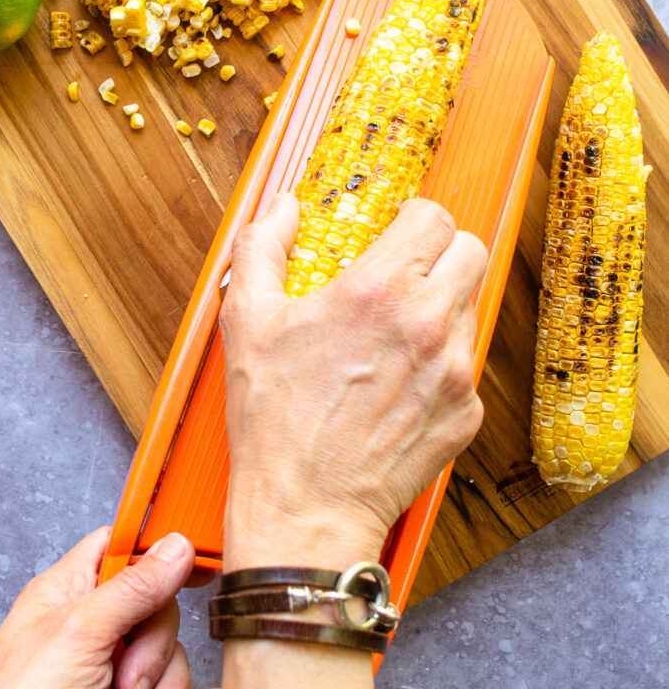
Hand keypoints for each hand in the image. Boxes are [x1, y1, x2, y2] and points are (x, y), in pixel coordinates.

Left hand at [0, 527, 194, 688]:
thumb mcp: (78, 632)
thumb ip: (131, 587)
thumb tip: (174, 547)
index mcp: (67, 592)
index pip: (119, 545)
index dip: (154, 548)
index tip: (191, 558)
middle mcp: (91, 624)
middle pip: (154, 599)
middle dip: (153, 636)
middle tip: (126, 666)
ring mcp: (110, 662)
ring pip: (167, 645)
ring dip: (155, 673)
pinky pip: (170, 679)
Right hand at [220, 194, 487, 568]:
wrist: (305, 509)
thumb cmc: (274, 420)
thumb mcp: (247, 320)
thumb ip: (263, 246)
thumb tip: (282, 208)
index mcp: (378, 291)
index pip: (433, 217)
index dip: (414, 217)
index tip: (399, 229)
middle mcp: (428, 324)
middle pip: (471, 250)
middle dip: (441, 252)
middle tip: (408, 271)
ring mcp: (456, 371)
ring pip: (471, 306)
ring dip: (442, 305)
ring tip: (395, 333)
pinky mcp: (466, 413)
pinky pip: (468, 364)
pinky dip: (442, 363)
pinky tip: (399, 382)